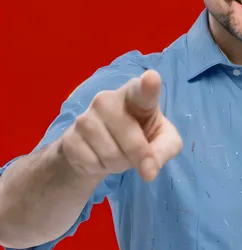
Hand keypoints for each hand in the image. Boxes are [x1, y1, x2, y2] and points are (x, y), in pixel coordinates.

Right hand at [60, 70, 182, 181]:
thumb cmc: (140, 135)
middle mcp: (108, 99)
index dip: (148, 85)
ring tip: (119, 155)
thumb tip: (149, 170)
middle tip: (140, 157)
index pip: (142, 89)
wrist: (100, 148)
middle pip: (130, 135)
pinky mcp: (70, 137)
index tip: (151, 79)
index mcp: (136, 95)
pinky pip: (92, 163)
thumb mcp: (162, 142)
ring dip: (119, 164)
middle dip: (138, 156)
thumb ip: (163, 150)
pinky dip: (100, 168)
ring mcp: (85, 116)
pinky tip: (100, 157)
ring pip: (110, 153)